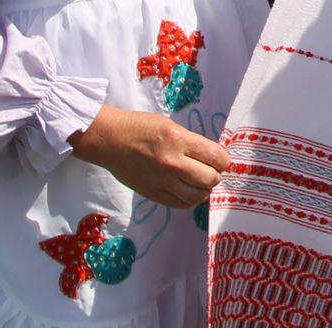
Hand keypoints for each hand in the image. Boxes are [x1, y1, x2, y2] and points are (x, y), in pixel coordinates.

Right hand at [67, 105, 229, 207]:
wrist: (108, 139)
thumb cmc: (140, 127)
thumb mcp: (171, 126)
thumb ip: (191, 143)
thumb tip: (211, 158)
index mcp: (179, 140)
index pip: (216, 157)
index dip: (223, 160)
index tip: (220, 159)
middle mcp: (172, 163)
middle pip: (210, 179)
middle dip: (215, 175)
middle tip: (210, 170)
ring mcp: (161, 181)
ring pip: (197, 196)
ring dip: (203, 189)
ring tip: (199, 182)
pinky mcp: (152, 193)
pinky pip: (180, 204)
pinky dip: (189, 199)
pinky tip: (188, 191)